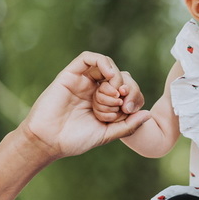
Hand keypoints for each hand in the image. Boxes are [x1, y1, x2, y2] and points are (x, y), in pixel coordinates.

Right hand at [19, 52, 151, 158]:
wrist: (49, 141)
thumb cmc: (75, 140)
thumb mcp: (107, 134)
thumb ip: (128, 125)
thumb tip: (149, 114)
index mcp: (104, 102)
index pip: (126, 89)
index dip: (133, 95)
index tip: (129, 110)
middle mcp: (93, 89)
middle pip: (118, 76)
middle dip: (125, 88)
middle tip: (120, 103)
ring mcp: (82, 81)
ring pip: (106, 64)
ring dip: (116, 75)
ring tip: (115, 91)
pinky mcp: (70, 74)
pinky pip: (88, 58)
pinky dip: (102, 62)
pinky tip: (109, 75)